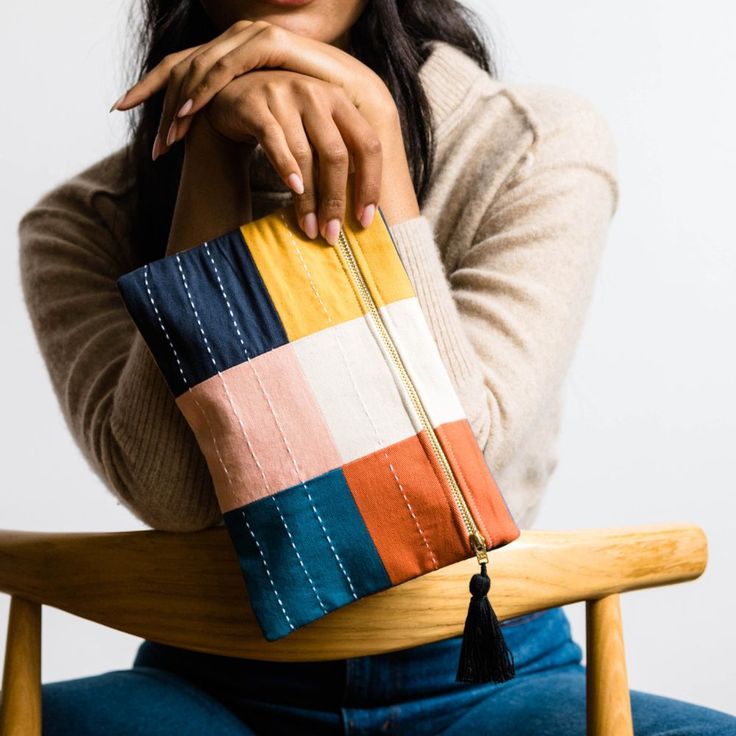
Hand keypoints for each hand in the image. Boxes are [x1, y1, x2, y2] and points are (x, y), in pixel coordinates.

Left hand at [112, 19, 394, 159]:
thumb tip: (212, 139)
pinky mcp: (270, 41)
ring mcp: (255, 37)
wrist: (362, 108)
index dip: (154, 86)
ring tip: (168, 135)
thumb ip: (247, 124)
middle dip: (161, 100)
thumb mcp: (274, 126)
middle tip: (146, 132)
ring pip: (203, 65)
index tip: (123, 106)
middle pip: (186, 65)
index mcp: (238, 61)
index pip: (187, 68)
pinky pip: (228, 65)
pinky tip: (191, 112)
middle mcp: (241, 42)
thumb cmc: (323, 124)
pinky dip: (207, 87)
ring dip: (182, 100)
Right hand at [189, 68, 386, 242]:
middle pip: (336, 154)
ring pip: (304, 154)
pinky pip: (272, 139)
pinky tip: (294, 189)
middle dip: (335, 200)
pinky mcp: (255, 104)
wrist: (234, 94)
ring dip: (308, 198)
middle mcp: (316, 94)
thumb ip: (336, 158)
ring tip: (309, 227)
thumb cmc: (285, 122)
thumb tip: (357, 212)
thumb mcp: (316, 131)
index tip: (365, 220)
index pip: (367, 145)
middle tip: (331, 234)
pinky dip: (285, 166)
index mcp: (340, 101)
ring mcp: (285, 94)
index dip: (370, 185)